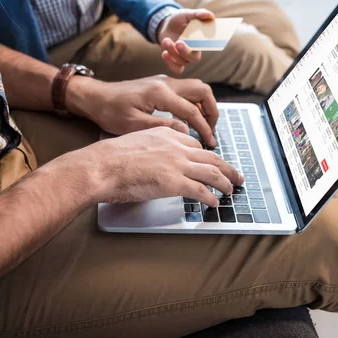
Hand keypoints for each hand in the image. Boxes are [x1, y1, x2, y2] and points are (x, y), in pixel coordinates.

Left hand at [66, 75, 218, 146]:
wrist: (95, 97)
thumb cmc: (110, 112)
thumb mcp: (134, 125)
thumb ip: (163, 127)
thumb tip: (186, 132)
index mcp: (160, 93)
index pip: (192, 110)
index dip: (204, 128)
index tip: (210, 142)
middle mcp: (166, 83)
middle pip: (202, 91)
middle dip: (212, 111)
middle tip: (212, 131)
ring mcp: (164, 81)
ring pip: (197, 88)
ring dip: (205, 106)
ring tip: (204, 126)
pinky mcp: (161, 84)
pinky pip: (186, 91)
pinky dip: (194, 103)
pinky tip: (191, 120)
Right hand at [79, 127, 243, 206]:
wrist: (101, 166)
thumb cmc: (110, 158)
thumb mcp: (135, 141)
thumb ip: (152, 148)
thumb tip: (156, 161)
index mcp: (166, 134)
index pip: (195, 145)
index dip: (207, 156)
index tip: (212, 163)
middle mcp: (176, 147)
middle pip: (211, 157)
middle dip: (227, 168)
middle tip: (236, 176)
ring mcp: (177, 164)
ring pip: (212, 173)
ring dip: (225, 183)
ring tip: (231, 190)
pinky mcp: (174, 182)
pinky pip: (200, 191)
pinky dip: (210, 198)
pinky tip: (214, 203)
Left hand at [158, 8, 215, 73]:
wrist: (166, 25)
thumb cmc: (180, 19)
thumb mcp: (188, 14)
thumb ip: (199, 14)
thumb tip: (211, 15)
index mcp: (201, 41)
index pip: (208, 47)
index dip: (205, 46)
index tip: (197, 40)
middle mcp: (194, 51)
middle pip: (194, 58)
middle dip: (185, 52)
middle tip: (179, 42)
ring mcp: (184, 57)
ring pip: (182, 62)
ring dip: (173, 52)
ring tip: (166, 40)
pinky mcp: (175, 61)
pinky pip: (175, 69)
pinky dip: (169, 63)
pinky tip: (164, 53)